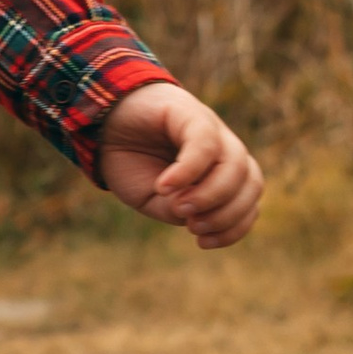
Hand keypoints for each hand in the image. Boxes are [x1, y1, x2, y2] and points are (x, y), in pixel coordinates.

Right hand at [95, 81, 263, 250]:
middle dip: (227, 215)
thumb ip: (180, 211)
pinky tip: (165, 186)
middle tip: (193, 227)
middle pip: (252, 183)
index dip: (236, 226)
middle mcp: (223, 147)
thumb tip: (198, 216)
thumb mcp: (154, 200)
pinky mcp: (189, 111)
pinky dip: (188, 170)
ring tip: (179, 207)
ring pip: (236, 164)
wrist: (100, 126)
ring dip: (212, 195)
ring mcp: (209, 128)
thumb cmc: (131, 163)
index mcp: (221, 171)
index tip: (203, 242)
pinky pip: (204, 142)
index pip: (249, 200)